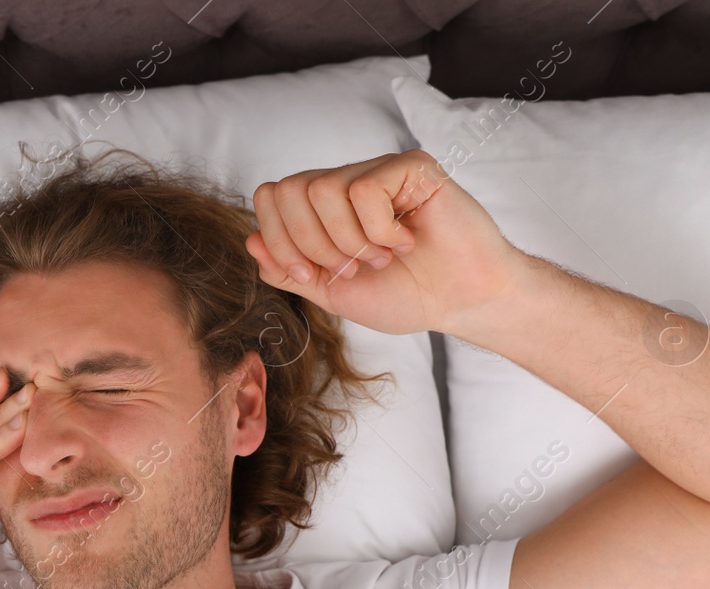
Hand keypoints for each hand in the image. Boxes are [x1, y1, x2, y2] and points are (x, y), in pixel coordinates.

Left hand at [246, 150, 526, 336]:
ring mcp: (378, 170)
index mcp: (323, 209)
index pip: (270, 197)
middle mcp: (346, 182)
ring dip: (349, 241)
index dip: (280, 241)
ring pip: (323, 188)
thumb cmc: (406, 295)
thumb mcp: (332, 293)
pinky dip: (379, 230)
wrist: (460, 302)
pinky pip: (366, 189)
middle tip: (351, 268)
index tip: (311, 276)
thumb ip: (289, 270)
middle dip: (311, 244)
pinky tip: (407, 240)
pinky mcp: (411, 166)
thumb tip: (250, 241)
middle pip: (287, 189)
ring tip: (381, 257)